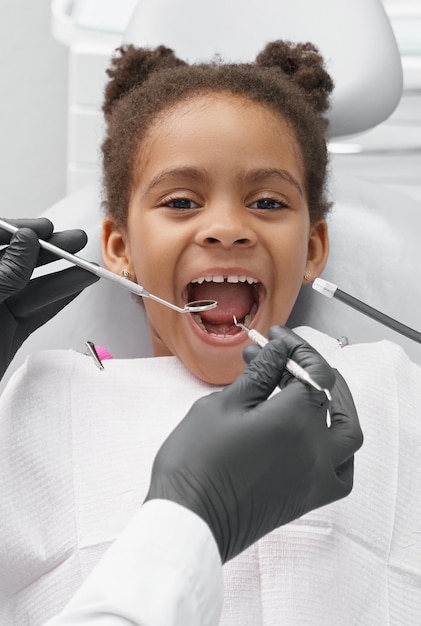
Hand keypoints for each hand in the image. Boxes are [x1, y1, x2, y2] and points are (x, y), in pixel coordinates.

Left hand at [0, 218, 98, 378]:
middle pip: (14, 263)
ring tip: (88, 268)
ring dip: (61, 278)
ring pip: (29, 290)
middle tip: (75, 241)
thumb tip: (26, 242)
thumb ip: (4, 274)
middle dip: (47, 252)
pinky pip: (34, 315)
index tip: (45, 228)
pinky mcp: (3, 336)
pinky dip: (56, 302)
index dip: (18, 231)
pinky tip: (76, 289)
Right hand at [145, 326, 362, 562]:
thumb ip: (260, 374)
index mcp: (295, 420)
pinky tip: (315, 435)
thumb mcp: (223, 405)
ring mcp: (316, 477)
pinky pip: (340, 470)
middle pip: (333, 397)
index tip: (275, 337)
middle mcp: (315, 449)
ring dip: (335, 406)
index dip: (296, 347)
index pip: (313, 371)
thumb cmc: (197, 462)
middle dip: (312, 371)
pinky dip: (336, 447)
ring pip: (348, 435)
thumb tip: (280, 351)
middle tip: (285, 359)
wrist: (189, 519)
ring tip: (310, 390)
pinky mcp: (307, 498)